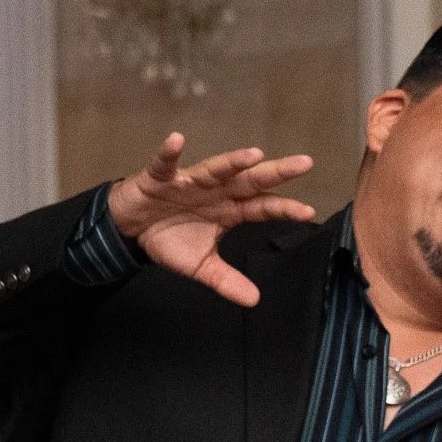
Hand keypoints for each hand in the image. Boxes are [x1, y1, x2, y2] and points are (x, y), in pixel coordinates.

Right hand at [107, 133, 315, 305]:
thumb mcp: (202, 266)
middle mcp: (215, 191)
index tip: (308, 211)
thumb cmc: (171, 238)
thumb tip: (254, 301)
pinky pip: (164, 164)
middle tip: (304, 164)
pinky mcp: (159, 177)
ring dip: (232, 162)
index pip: (262, 207)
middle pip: (249, 180)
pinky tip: (177, 140)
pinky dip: (169, 153)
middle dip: (275, 172)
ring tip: (254, 155)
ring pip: (214, 169)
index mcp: (228, 210)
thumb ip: (227, 281)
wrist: (133, 228)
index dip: (283, 208)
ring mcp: (189, 182)